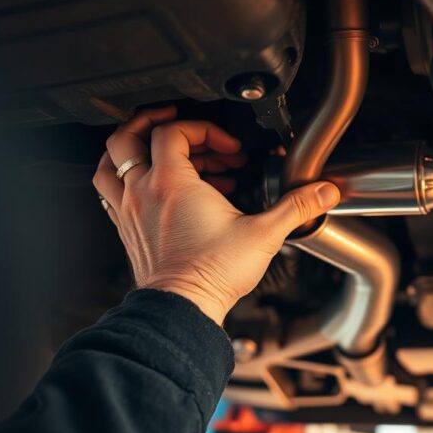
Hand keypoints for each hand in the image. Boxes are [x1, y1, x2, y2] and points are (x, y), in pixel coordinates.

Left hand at [92, 107, 339, 324]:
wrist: (182, 309)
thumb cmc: (212, 273)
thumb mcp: (264, 233)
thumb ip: (296, 207)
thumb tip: (323, 192)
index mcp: (172, 182)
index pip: (174, 131)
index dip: (205, 129)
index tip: (228, 148)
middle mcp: (143, 191)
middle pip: (127, 136)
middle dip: (154, 123)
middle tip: (180, 123)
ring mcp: (128, 211)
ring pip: (109, 162)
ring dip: (131, 149)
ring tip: (157, 148)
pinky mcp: (125, 230)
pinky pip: (110, 192)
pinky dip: (125, 180)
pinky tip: (148, 187)